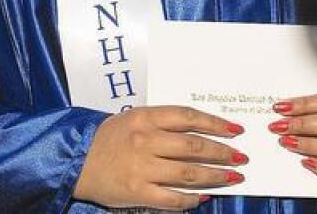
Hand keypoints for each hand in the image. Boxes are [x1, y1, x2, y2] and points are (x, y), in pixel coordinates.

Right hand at [73, 106, 247, 210]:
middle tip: (240, 157)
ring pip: (190, 173)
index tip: (235, 130)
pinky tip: (204, 196)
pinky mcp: (138, 192)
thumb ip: (162, 123)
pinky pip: (174, 198)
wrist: (77, 161)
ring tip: (232, 178)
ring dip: (216, 176)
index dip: (215, 123)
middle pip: (195, 146)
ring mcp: (142, 167)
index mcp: (144, 118)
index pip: (188, 117)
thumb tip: (199, 131)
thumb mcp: (132, 119)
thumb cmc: (107, 139)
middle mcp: (145, 140)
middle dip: (223, 152)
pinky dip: (192, 199)